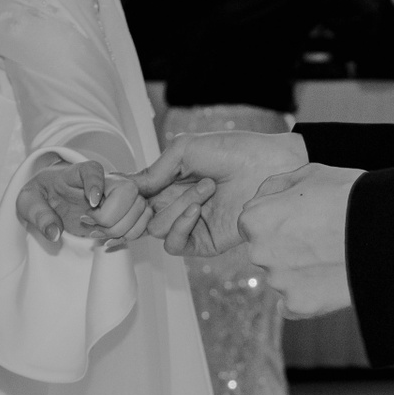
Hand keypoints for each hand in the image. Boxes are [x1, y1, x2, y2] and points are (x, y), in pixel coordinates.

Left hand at [16, 155, 151, 246]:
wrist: (51, 199)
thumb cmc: (40, 195)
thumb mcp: (28, 201)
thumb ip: (38, 215)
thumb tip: (54, 234)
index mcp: (78, 172)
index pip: (94, 169)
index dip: (96, 185)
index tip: (91, 203)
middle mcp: (105, 181)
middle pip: (127, 190)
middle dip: (111, 217)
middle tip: (88, 225)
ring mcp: (118, 196)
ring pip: (140, 207)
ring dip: (122, 229)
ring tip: (97, 235)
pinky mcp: (125, 212)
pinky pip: (143, 222)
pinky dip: (130, 236)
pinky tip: (109, 242)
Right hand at [131, 128, 307, 255]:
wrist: (270, 167)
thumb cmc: (234, 151)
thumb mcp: (185, 149)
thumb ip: (153, 170)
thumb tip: (127, 188)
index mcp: (171, 182)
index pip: (136, 198)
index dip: (127, 197)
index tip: (124, 190)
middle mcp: (177, 204)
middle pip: (141, 215)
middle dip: (152, 200)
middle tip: (175, 185)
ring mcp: (191, 224)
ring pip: (156, 229)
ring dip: (177, 207)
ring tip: (207, 187)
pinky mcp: (204, 242)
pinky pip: (174, 245)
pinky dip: (179, 227)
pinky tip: (196, 210)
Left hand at [239, 162, 361, 316]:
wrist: (384, 232)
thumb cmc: (347, 196)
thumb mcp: (309, 174)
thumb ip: (274, 186)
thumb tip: (261, 199)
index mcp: (256, 219)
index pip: (252, 222)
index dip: (278, 218)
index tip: (302, 218)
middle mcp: (259, 252)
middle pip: (265, 250)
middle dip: (284, 245)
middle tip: (319, 237)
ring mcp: (278, 281)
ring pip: (280, 276)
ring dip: (297, 270)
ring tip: (331, 255)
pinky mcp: (299, 304)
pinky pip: (293, 303)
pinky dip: (306, 295)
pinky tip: (327, 280)